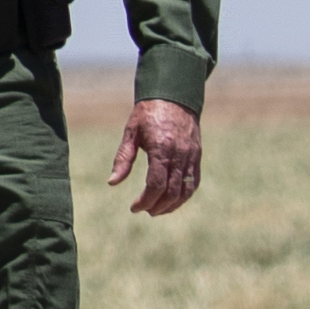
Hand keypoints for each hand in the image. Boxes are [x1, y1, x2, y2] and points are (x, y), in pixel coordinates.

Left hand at [107, 99, 202, 216]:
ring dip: (172, 205)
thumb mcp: (130, 133)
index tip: (134, 208)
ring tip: (157, 210)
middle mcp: (179, 155)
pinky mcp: (197, 156)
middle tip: (144, 211)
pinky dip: (184, 195)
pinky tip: (172, 200)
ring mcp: (191, 157)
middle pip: (172, 191)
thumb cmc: (147, 114)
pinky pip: (194, 182)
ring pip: (186, 190)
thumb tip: (112, 182)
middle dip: (157, 206)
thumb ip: (123, 159)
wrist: (174, 97)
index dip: (145, 200)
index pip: (156, 184)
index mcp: (161, 149)